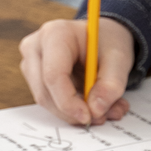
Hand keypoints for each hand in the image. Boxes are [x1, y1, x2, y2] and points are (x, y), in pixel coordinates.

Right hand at [19, 17, 133, 125]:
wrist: (102, 38)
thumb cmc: (107, 41)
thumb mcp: (119, 57)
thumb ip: (112, 83)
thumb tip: (96, 110)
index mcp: (55, 34)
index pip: (53, 75)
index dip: (69, 102)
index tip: (88, 117)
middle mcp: (36, 47)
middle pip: (46, 92)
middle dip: (74, 111)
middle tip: (103, 116)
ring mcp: (31, 63)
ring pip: (46, 101)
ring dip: (75, 112)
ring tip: (107, 108)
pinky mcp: (34, 77)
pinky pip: (50, 102)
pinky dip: (73, 109)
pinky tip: (95, 104)